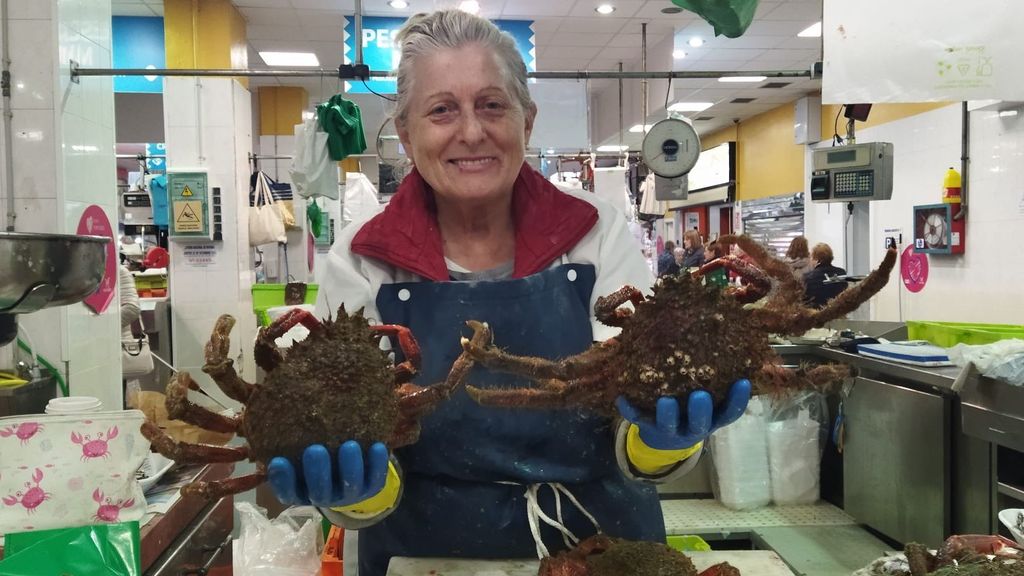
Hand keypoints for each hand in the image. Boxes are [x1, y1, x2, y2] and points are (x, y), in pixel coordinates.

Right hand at [268, 441, 388, 507]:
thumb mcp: (301, 450)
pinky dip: (377, 464)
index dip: (282, 480)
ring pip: (349, 486)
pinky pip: (375, 480)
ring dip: (349, 468)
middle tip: (315, 450)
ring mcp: (348, 494)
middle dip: (317, 472)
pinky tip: (377, 446)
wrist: (350, 471)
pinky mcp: (370, 488)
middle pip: (319, 491)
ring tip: (349, 446)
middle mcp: (323, 496)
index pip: (287, 491)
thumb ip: (291, 439)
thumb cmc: (319, 454)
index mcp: (302, 490)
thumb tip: (272, 404)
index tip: (278, 461)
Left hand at [616, 379, 751, 449]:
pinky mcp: (647, 426)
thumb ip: (714, 377)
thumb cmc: (692, 407)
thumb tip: (723, 336)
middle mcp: (694, 426)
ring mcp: (670, 429)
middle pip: (700, 423)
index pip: (729, 412)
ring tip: (665, 401)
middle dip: (700, 410)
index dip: (738, 400)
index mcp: (712, 418)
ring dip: (667, 414)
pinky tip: (622, 398)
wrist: (666, 438)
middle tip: (700, 396)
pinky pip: (637, 419)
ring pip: (670, 424)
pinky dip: (629, 409)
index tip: (742, 382)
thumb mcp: (708, 398)